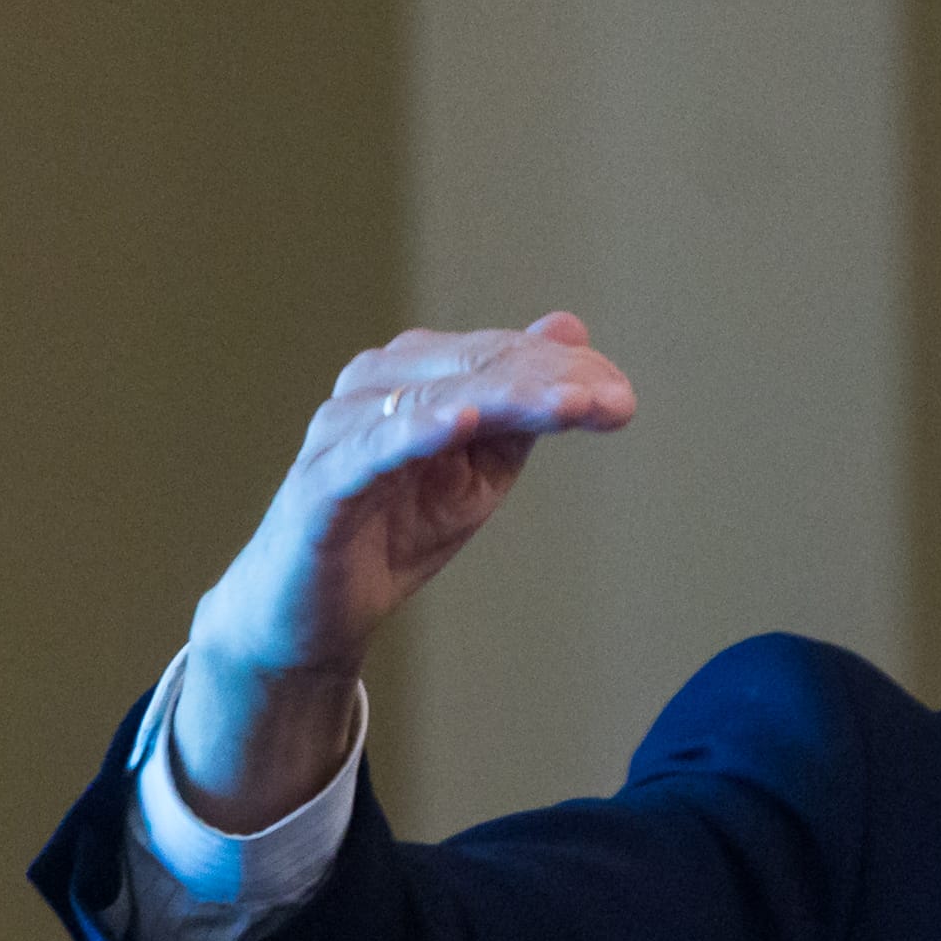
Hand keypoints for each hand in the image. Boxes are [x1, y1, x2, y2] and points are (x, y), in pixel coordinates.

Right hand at [173, 313, 636, 829]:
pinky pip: (371, 448)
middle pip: (474, 369)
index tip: (624, 400)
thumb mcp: (479, 473)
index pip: (499, 357)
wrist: (315, 610)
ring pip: (433, 400)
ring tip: (568, 405)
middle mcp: (373, 388)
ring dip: (505, 399)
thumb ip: (523, 411)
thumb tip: (571, 330)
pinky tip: (461, 421)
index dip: (564, 373)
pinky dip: (414, 430)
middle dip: (549, 382)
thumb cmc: (396, 531)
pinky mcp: (321, 481)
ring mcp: (343, 430)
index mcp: (414, 378)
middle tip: (614, 401)